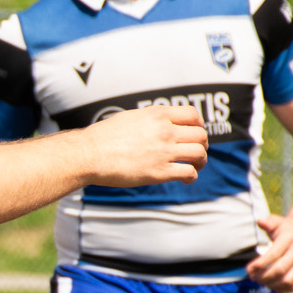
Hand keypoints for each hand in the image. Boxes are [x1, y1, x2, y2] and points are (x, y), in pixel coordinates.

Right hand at [86, 106, 208, 187]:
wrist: (90, 154)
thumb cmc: (104, 137)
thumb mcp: (130, 117)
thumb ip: (149, 119)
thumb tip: (159, 123)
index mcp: (157, 115)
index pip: (193, 115)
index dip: (198, 124)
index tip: (194, 132)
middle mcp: (165, 131)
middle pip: (200, 135)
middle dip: (202, 144)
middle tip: (195, 152)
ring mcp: (164, 151)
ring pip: (199, 154)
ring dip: (200, 161)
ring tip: (195, 166)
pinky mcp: (160, 172)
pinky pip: (189, 172)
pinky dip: (191, 176)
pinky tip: (186, 178)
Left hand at [247, 211, 292, 292]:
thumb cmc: (285, 228)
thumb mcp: (277, 221)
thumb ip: (268, 222)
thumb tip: (260, 221)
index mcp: (290, 239)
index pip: (274, 255)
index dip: (259, 264)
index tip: (248, 269)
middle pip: (280, 270)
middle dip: (263, 276)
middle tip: (252, 277)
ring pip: (288, 281)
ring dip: (271, 284)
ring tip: (261, 281)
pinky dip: (281, 289)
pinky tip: (271, 285)